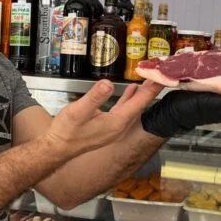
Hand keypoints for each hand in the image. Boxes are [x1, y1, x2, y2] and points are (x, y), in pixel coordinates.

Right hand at [45, 80, 163, 156]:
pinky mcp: (109, 126)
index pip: (140, 102)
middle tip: (162, 73)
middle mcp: (120, 126)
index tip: (163, 77)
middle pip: (141, 104)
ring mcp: (115, 127)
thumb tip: (108, 84)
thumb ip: (94, 97)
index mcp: (116, 123)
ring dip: (143, 92)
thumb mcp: (78, 111)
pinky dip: (131, 98)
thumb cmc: (66, 132)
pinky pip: (125, 109)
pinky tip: (132, 90)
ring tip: (152, 79)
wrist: (57, 148)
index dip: (152, 88)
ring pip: (135, 106)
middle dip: (152, 88)